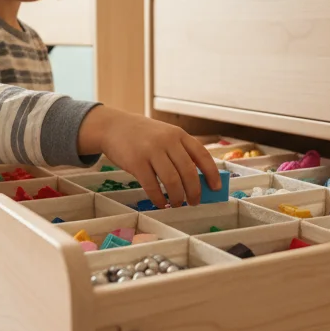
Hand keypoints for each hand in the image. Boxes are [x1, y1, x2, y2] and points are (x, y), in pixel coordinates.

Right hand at [77, 106, 221, 208]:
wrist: (113, 126)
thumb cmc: (142, 135)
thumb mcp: (165, 135)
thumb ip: (179, 152)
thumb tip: (196, 181)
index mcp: (178, 134)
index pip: (202, 154)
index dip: (211, 173)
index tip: (216, 188)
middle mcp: (167, 141)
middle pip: (188, 172)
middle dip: (194, 191)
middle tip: (194, 202)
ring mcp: (151, 151)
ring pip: (172, 181)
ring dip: (177, 197)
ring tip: (177, 204)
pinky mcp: (136, 162)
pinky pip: (152, 186)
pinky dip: (159, 199)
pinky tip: (161, 203)